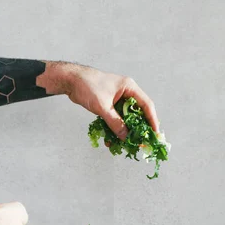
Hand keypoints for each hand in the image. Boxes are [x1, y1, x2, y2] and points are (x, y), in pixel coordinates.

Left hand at [38, 62, 159, 139]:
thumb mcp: (102, 106)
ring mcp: (117, 99)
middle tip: (141, 142)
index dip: (152, 120)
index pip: (146, 105)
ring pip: (126, 118)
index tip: (155, 133)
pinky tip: (110, 140)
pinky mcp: (109, 105)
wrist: (69, 80)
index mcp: (129, 87)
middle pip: (137, 113)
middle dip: (138, 128)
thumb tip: (125, 136)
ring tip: (124, 144)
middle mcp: (126, 93)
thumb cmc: (87, 86)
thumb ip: (114, 122)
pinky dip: (114, 129)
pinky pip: (115, 119)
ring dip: (124, 131)